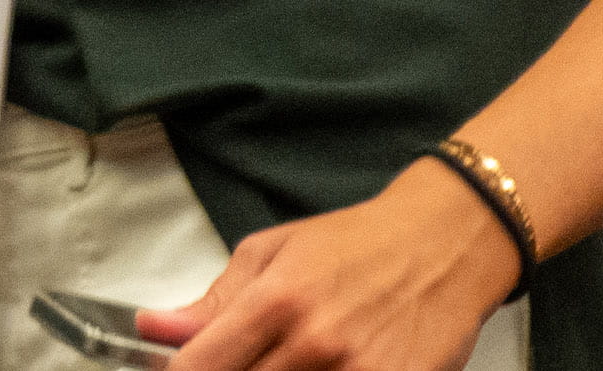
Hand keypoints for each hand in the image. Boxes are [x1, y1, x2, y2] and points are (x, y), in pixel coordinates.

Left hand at [136, 167, 518, 370]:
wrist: (447, 244)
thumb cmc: (361, 244)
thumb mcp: (274, 252)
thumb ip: (214, 300)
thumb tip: (156, 327)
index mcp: (276, 301)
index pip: (198, 368)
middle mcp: (314, 343)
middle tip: (255, 354)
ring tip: (291, 359)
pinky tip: (329, 367)